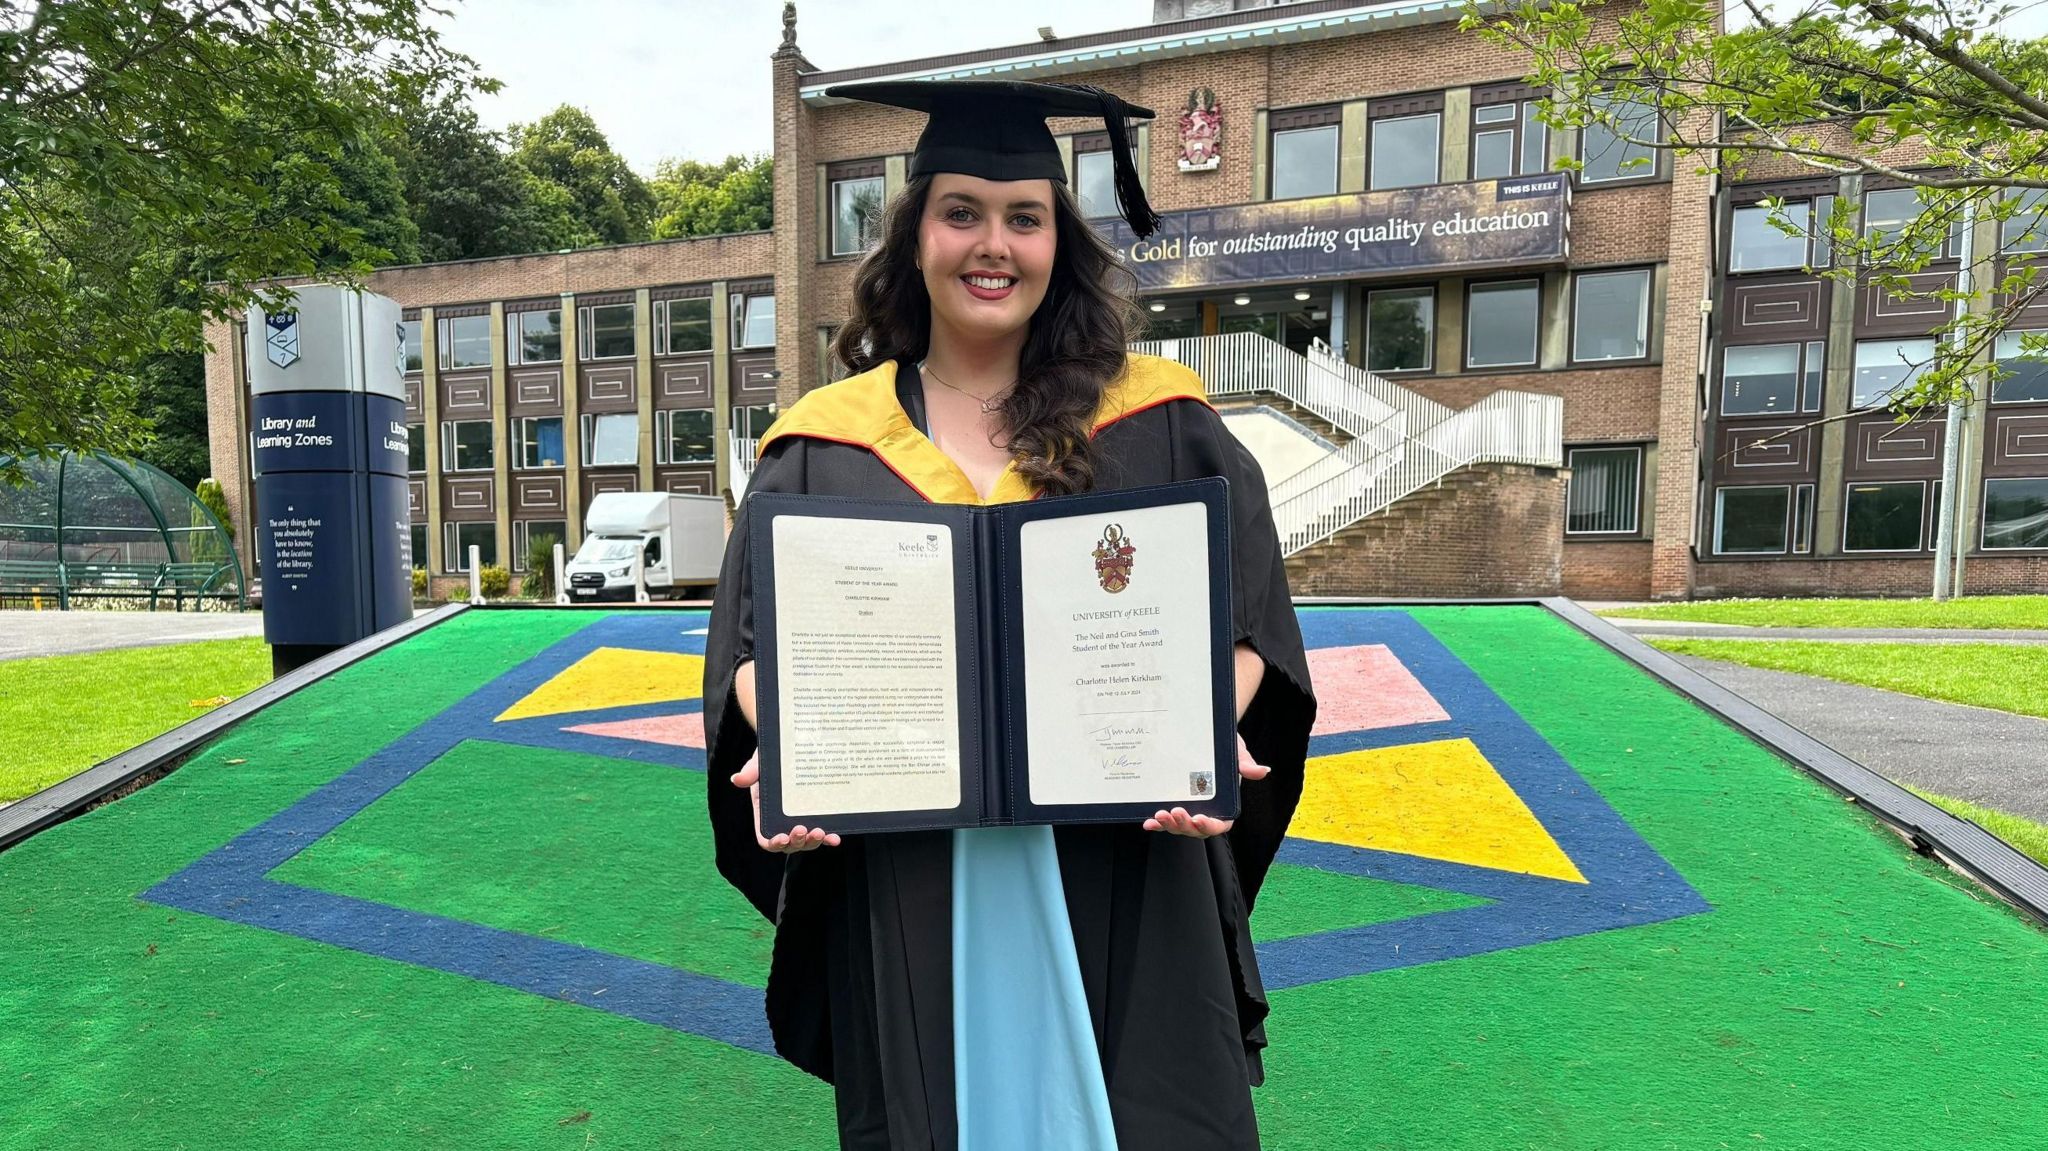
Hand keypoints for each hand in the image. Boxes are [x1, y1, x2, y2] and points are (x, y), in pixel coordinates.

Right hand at [730, 751, 839, 851]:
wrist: (791, 747)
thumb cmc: (772, 756)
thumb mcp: (760, 762)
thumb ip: (750, 771)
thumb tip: (736, 779)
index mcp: (764, 814)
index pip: (765, 837)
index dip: (773, 843)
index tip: (782, 838)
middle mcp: (782, 821)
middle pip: (788, 844)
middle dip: (796, 842)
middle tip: (803, 830)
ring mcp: (800, 819)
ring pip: (805, 842)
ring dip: (812, 842)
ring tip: (820, 832)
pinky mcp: (815, 815)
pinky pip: (822, 832)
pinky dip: (828, 839)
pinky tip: (834, 838)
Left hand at [1144, 741, 1269, 837]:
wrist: (1208, 735)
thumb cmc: (1227, 746)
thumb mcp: (1237, 751)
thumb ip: (1246, 764)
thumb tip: (1262, 771)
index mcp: (1225, 804)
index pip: (1220, 824)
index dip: (1209, 825)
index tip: (1199, 818)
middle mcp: (1207, 810)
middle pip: (1196, 829)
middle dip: (1184, 825)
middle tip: (1175, 812)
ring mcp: (1190, 808)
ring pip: (1180, 827)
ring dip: (1170, 825)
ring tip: (1160, 815)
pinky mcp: (1175, 803)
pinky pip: (1167, 819)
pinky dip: (1158, 823)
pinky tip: (1149, 821)